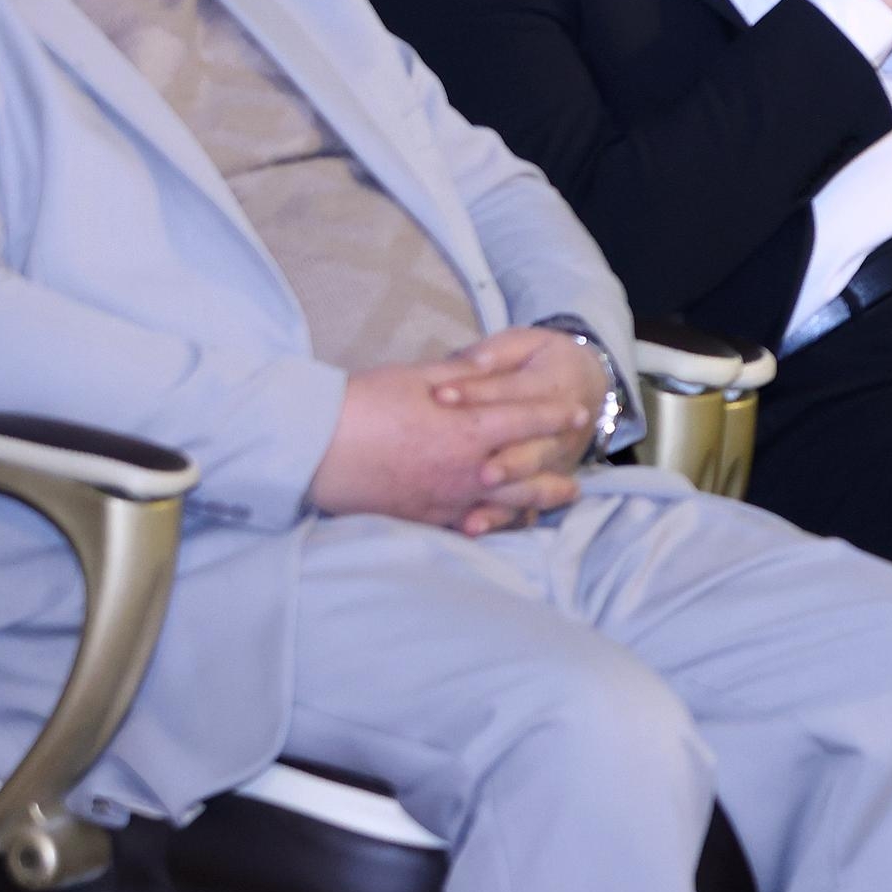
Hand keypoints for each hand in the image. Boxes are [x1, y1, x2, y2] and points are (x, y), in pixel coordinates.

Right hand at [308, 328, 606, 536]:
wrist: (313, 448)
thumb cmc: (361, 405)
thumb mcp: (417, 376)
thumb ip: (461, 375)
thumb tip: (488, 368)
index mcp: (468, 430)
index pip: (526, 421)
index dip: (554, 416)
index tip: (578, 414)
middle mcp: (465, 470)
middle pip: (527, 473)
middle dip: (555, 473)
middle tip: (578, 476)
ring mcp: (446, 498)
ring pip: (506, 504)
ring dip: (536, 502)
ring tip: (558, 499)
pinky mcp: (423, 516)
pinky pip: (470, 524)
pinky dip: (494, 522)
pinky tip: (505, 522)